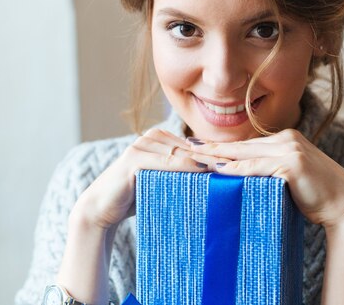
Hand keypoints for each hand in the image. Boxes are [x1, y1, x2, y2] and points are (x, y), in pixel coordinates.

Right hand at [73, 128, 229, 229]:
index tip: (241, 163)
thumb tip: (215, 174)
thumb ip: (183, 172)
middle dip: (215, 157)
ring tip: (228, 169)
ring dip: (204, 161)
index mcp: (161, 138)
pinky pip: (166, 162)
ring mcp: (142, 145)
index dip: (217, 155)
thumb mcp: (164, 181)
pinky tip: (203, 172)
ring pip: (181, 153)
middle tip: (241, 165)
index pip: (196, 146)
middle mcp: (152, 137)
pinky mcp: (134, 158)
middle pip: (191, 147)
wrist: (102, 207)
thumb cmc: (136, 196)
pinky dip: (185, 167)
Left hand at [188, 129, 343, 228]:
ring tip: (194, 159)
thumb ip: (271, 171)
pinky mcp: (292, 164)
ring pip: (246, 154)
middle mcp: (287, 139)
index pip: (247, 144)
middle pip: (241, 145)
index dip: (222, 147)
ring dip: (218, 157)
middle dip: (213, 148)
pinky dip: (236, 170)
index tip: (199, 148)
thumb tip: (244, 178)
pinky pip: (257, 168)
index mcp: (286, 139)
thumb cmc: (316, 196)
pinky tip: (218, 171)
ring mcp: (290, 150)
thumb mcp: (290, 177)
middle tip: (186, 148)